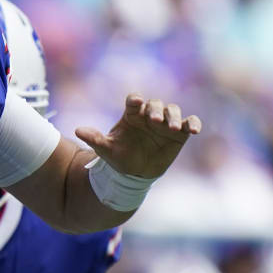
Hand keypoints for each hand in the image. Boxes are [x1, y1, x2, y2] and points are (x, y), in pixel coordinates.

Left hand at [74, 94, 200, 178]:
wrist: (136, 173)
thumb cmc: (119, 157)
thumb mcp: (106, 149)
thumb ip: (94, 139)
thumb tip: (77, 130)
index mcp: (131, 115)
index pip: (134, 100)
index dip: (136, 99)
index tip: (136, 102)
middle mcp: (149, 115)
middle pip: (155, 103)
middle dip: (156, 109)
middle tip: (154, 120)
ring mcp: (165, 123)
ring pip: (173, 110)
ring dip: (174, 116)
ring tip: (173, 128)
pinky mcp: (180, 133)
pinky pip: (190, 123)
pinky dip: (193, 123)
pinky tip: (195, 130)